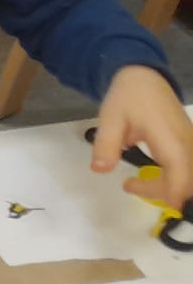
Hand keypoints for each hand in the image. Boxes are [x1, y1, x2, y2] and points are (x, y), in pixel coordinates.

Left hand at [94, 67, 192, 207]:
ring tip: (132, 182)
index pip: (180, 175)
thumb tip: (99, 169)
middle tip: (129, 185)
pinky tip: (148, 174)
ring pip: (188, 175)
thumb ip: (107, 144)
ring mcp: (190, 143)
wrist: (145, 76)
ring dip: (167, 186)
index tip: (165, 207)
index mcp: (171, 141)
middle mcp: (187, 145)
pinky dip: (172, 177)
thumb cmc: (128, 96)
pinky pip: (187, 167)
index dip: (174, 195)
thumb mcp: (111, 119)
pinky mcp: (188, 143)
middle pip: (187, 181)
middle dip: (164, 193)